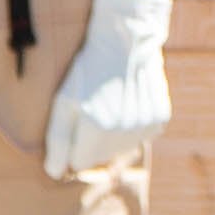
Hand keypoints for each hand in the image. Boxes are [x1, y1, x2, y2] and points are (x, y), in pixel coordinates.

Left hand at [46, 0, 175, 174]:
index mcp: (96, 129)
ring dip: (112, 135)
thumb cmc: (87, 70)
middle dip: (91, 141)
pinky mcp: (160, 120)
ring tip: (110, 104)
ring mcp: (144, 128)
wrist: (126, 41)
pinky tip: (127, 103)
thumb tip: (54, 173)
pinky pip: (139, 136)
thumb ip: (57, 140)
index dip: (72, 145)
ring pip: (120, 149)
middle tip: (91, 110)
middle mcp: (123, 133)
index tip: (74, 123)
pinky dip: (131, 126)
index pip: (78, 163)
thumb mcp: (63, 100)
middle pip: (99, 158)